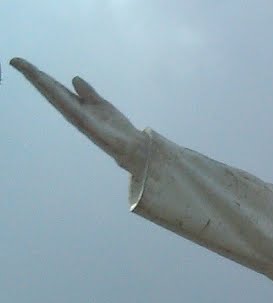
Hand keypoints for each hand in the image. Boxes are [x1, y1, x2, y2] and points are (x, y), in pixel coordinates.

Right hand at [10, 57, 146, 173]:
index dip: (38, 75)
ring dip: (42, 84)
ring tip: (27, 69)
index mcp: (76, 106)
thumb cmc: (117, 128)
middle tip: (16, 61)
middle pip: (50, 90)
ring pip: (57, 97)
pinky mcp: (88, 125)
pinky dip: (62, 98)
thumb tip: (74, 79)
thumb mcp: (101, 105)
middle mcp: (73, 112)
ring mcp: (79, 119)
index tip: (20, 62)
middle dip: (33, 76)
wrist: (133, 146)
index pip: (54, 87)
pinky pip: (72, 109)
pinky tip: (52, 87)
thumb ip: (88, 93)